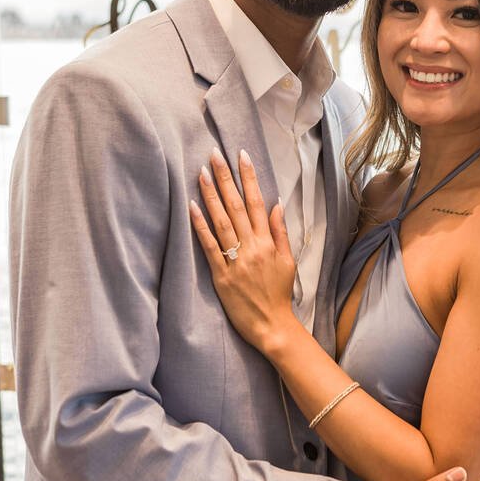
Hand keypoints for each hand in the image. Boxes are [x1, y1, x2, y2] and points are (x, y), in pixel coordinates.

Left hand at [189, 148, 296, 350]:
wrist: (273, 326)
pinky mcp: (221, 276)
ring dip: (211, 195)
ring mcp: (236, 260)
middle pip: (236, 206)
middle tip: (214, 154)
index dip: (249, 177)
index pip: (257, 201)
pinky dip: (200, 227)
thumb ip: (281, 233)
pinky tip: (192, 208)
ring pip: (221, 221)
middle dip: (225, 177)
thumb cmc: (279, 294)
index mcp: (268, 242)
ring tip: (201, 172)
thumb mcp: (288, 261)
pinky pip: (210, 247)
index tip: (241, 155)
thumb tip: (277, 205)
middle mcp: (252, 246)